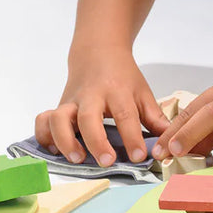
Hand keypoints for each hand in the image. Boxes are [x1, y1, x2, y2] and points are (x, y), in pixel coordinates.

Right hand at [34, 48, 169, 167]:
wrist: (98, 51)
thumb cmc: (123, 76)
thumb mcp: (142, 92)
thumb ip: (154, 118)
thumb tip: (169, 143)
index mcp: (117, 91)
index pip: (125, 115)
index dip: (132, 138)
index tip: (140, 157)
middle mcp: (91, 96)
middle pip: (88, 118)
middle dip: (96, 141)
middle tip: (106, 161)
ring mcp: (71, 101)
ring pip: (57, 118)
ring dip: (64, 140)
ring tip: (77, 159)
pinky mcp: (57, 106)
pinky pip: (42, 121)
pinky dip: (45, 137)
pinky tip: (56, 152)